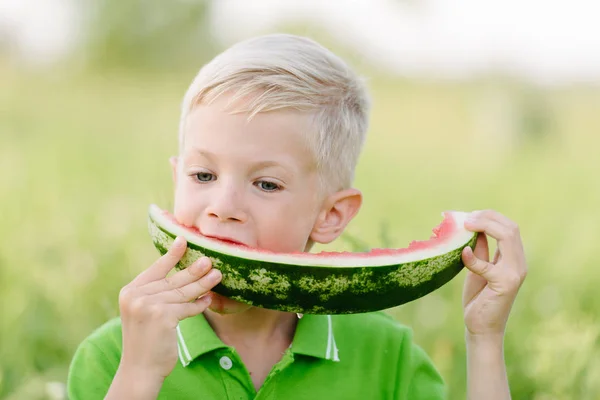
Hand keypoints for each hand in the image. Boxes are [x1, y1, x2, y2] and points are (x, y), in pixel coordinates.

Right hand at [117, 236, 221, 379]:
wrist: (139, 370)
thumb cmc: (146, 341)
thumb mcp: (144, 313)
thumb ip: (157, 295)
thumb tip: (185, 277)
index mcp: (130, 291)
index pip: (155, 269)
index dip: (171, 255)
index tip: (184, 240)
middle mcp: (136, 296)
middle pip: (172, 280)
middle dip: (194, 270)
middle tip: (210, 261)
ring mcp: (148, 305)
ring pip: (183, 293)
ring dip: (203, 285)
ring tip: (217, 275)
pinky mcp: (163, 316)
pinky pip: (187, 307)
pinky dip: (199, 305)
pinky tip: (208, 300)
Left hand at [461, 210, 526, 337]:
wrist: (481, 327)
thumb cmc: (479, 297)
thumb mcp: (478, 267)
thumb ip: (481, 248)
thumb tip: (474, 225)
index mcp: (514, 258)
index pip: (510, 227)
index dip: (490, 216)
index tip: (468, 215)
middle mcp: (519, 263)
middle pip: (511, 228)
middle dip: (487, 217)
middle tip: (465, 218)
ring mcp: (515, 274)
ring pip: (508, 237)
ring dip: (484, 226)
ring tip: (465, 225)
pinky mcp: (504, 285)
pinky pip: (487, 265)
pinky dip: (473, 258)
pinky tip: (462, 254)